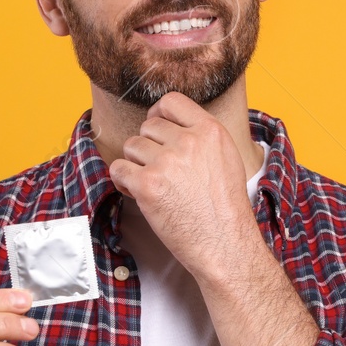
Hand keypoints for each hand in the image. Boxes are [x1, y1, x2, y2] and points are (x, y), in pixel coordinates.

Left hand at [109, 91, 261, 283]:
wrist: (224, 243)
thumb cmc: (225, 208)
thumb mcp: (227, 158)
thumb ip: (202, 137)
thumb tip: (171, 124)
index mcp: (210, 131)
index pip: (171, 101)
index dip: (159, 114)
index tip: (158, 130)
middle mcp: (188, 141)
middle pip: (148, 126)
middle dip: (149, 146)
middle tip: (160, 170)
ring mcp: (166, 162)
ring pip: (131, 146)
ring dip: (136, 164)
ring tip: (153, 184)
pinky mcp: (147, 185)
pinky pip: (119, 169)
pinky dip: (123, 181)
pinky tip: (139, 193)